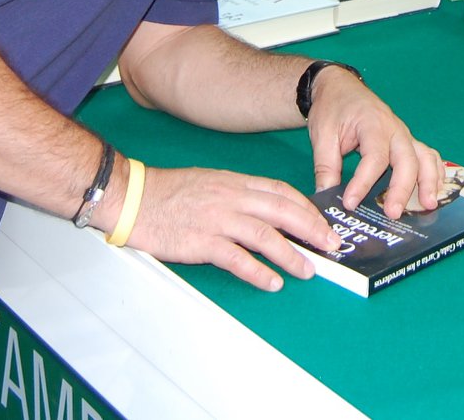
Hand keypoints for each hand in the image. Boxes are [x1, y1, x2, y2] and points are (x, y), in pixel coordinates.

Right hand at [121, 166, 341, 291]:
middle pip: (282, 211)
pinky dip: (258, 271)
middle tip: (330, 245)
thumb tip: (266, 210)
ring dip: (291, 254)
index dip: (306, 207)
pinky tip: (272, 282)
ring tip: (308, 269)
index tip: (323, 222)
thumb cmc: (168, 192)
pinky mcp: (201, 241)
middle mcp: (231, 198)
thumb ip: (237, 194)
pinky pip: (237, 258)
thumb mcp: (209, 182)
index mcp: (234, 182)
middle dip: (311, 229)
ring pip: (265, 235)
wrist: (133, 197)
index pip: (280, 191)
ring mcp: (217, 219)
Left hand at [307, 68, 442, 219]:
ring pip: (424, 157)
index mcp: (372, 124)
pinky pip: (427, 156)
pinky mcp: (406, 141)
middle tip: (393, 214)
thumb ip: (325, 167)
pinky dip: (435, 173)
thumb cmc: (332, 109)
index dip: (363, 183)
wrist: (339, 87)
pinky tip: (434, 192)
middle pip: (406, 159)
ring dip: (429, 181)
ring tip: (427, 205)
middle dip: (402, 188)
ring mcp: (404, 135)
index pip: (374, 157)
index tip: (350, 203)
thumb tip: (325, 198)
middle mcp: (394, 129)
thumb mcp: (322, 135)